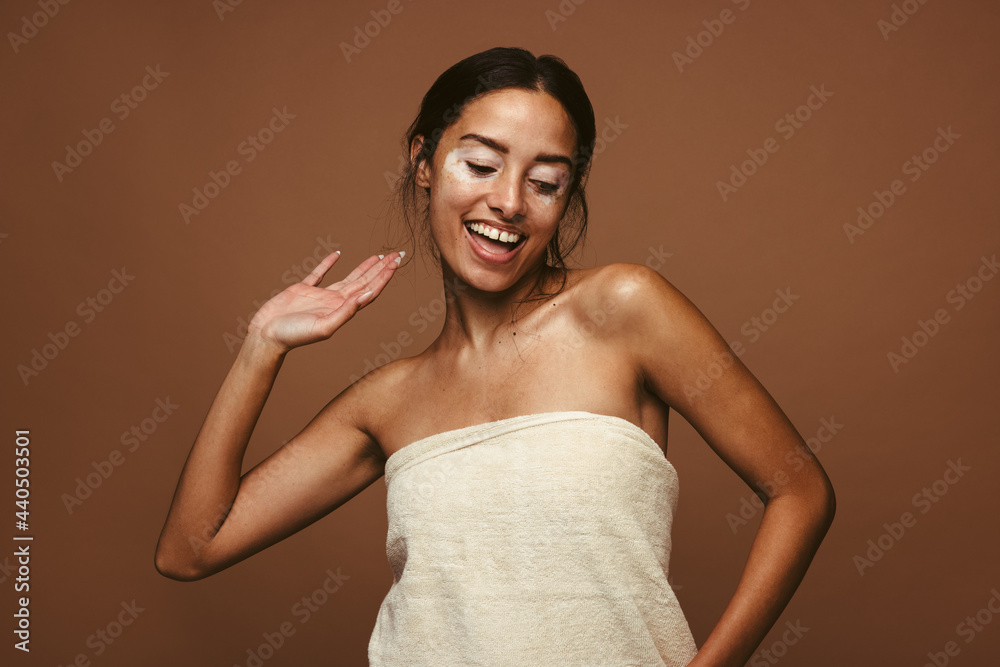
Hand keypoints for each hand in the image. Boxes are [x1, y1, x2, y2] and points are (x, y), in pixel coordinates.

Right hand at [246, 250, 402, 353]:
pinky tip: (337, 255)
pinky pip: (319, 273)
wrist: (267, 336)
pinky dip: (328, 263)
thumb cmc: (294, 336)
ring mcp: (320, 295)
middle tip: (397, 255)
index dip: (384, 277)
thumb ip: (344, 313)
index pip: (369, 291)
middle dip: (381, 269)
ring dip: (364, 267)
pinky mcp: (303, 289)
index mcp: (342, 310)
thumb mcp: (323, 327)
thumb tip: (363, 297)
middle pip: (364, 282)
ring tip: (378, 256)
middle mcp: (335, 302)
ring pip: (348, 277)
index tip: (396, 263)